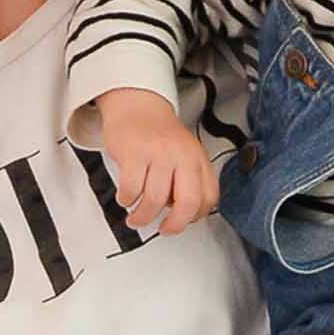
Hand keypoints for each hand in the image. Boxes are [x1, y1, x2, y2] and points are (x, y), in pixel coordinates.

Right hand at [97, 88, 219, 235]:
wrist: (137, 105)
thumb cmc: (159, 135)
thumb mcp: (185, 154)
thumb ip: (190, 182)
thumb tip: (184, 215)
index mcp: (197, 159)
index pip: (208, 197)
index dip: (195, 216)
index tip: (183, 221)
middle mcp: (181, 155)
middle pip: (187, 202)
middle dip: (174, 225)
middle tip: (164, 229)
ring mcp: (158, 154)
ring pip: (155, 200)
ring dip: (142, 217)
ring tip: (136, 217)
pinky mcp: (134, 153)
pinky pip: (131, 189)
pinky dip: (126, 200)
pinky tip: (126, 198)